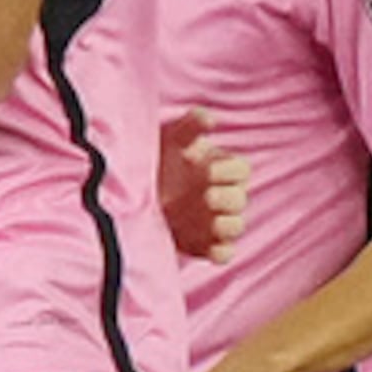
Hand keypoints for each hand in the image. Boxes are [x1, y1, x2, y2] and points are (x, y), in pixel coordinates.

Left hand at [160, 105, 247, 264]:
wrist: (130, 194)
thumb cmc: (156, 159)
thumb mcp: (169, 139)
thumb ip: (189, 126)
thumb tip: (210, 118)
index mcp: (219, 169)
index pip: (241, 170)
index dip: (231, 171)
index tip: (209, 170)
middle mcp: (221, 195)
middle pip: (241, 199)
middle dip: (228, 199)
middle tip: (207, 196)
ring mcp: (214, 222)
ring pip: (237, 226)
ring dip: (229, 225)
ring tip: (212, 222)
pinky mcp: (204, 244)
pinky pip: (224, 252)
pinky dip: (222, 253)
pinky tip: (212, 250)